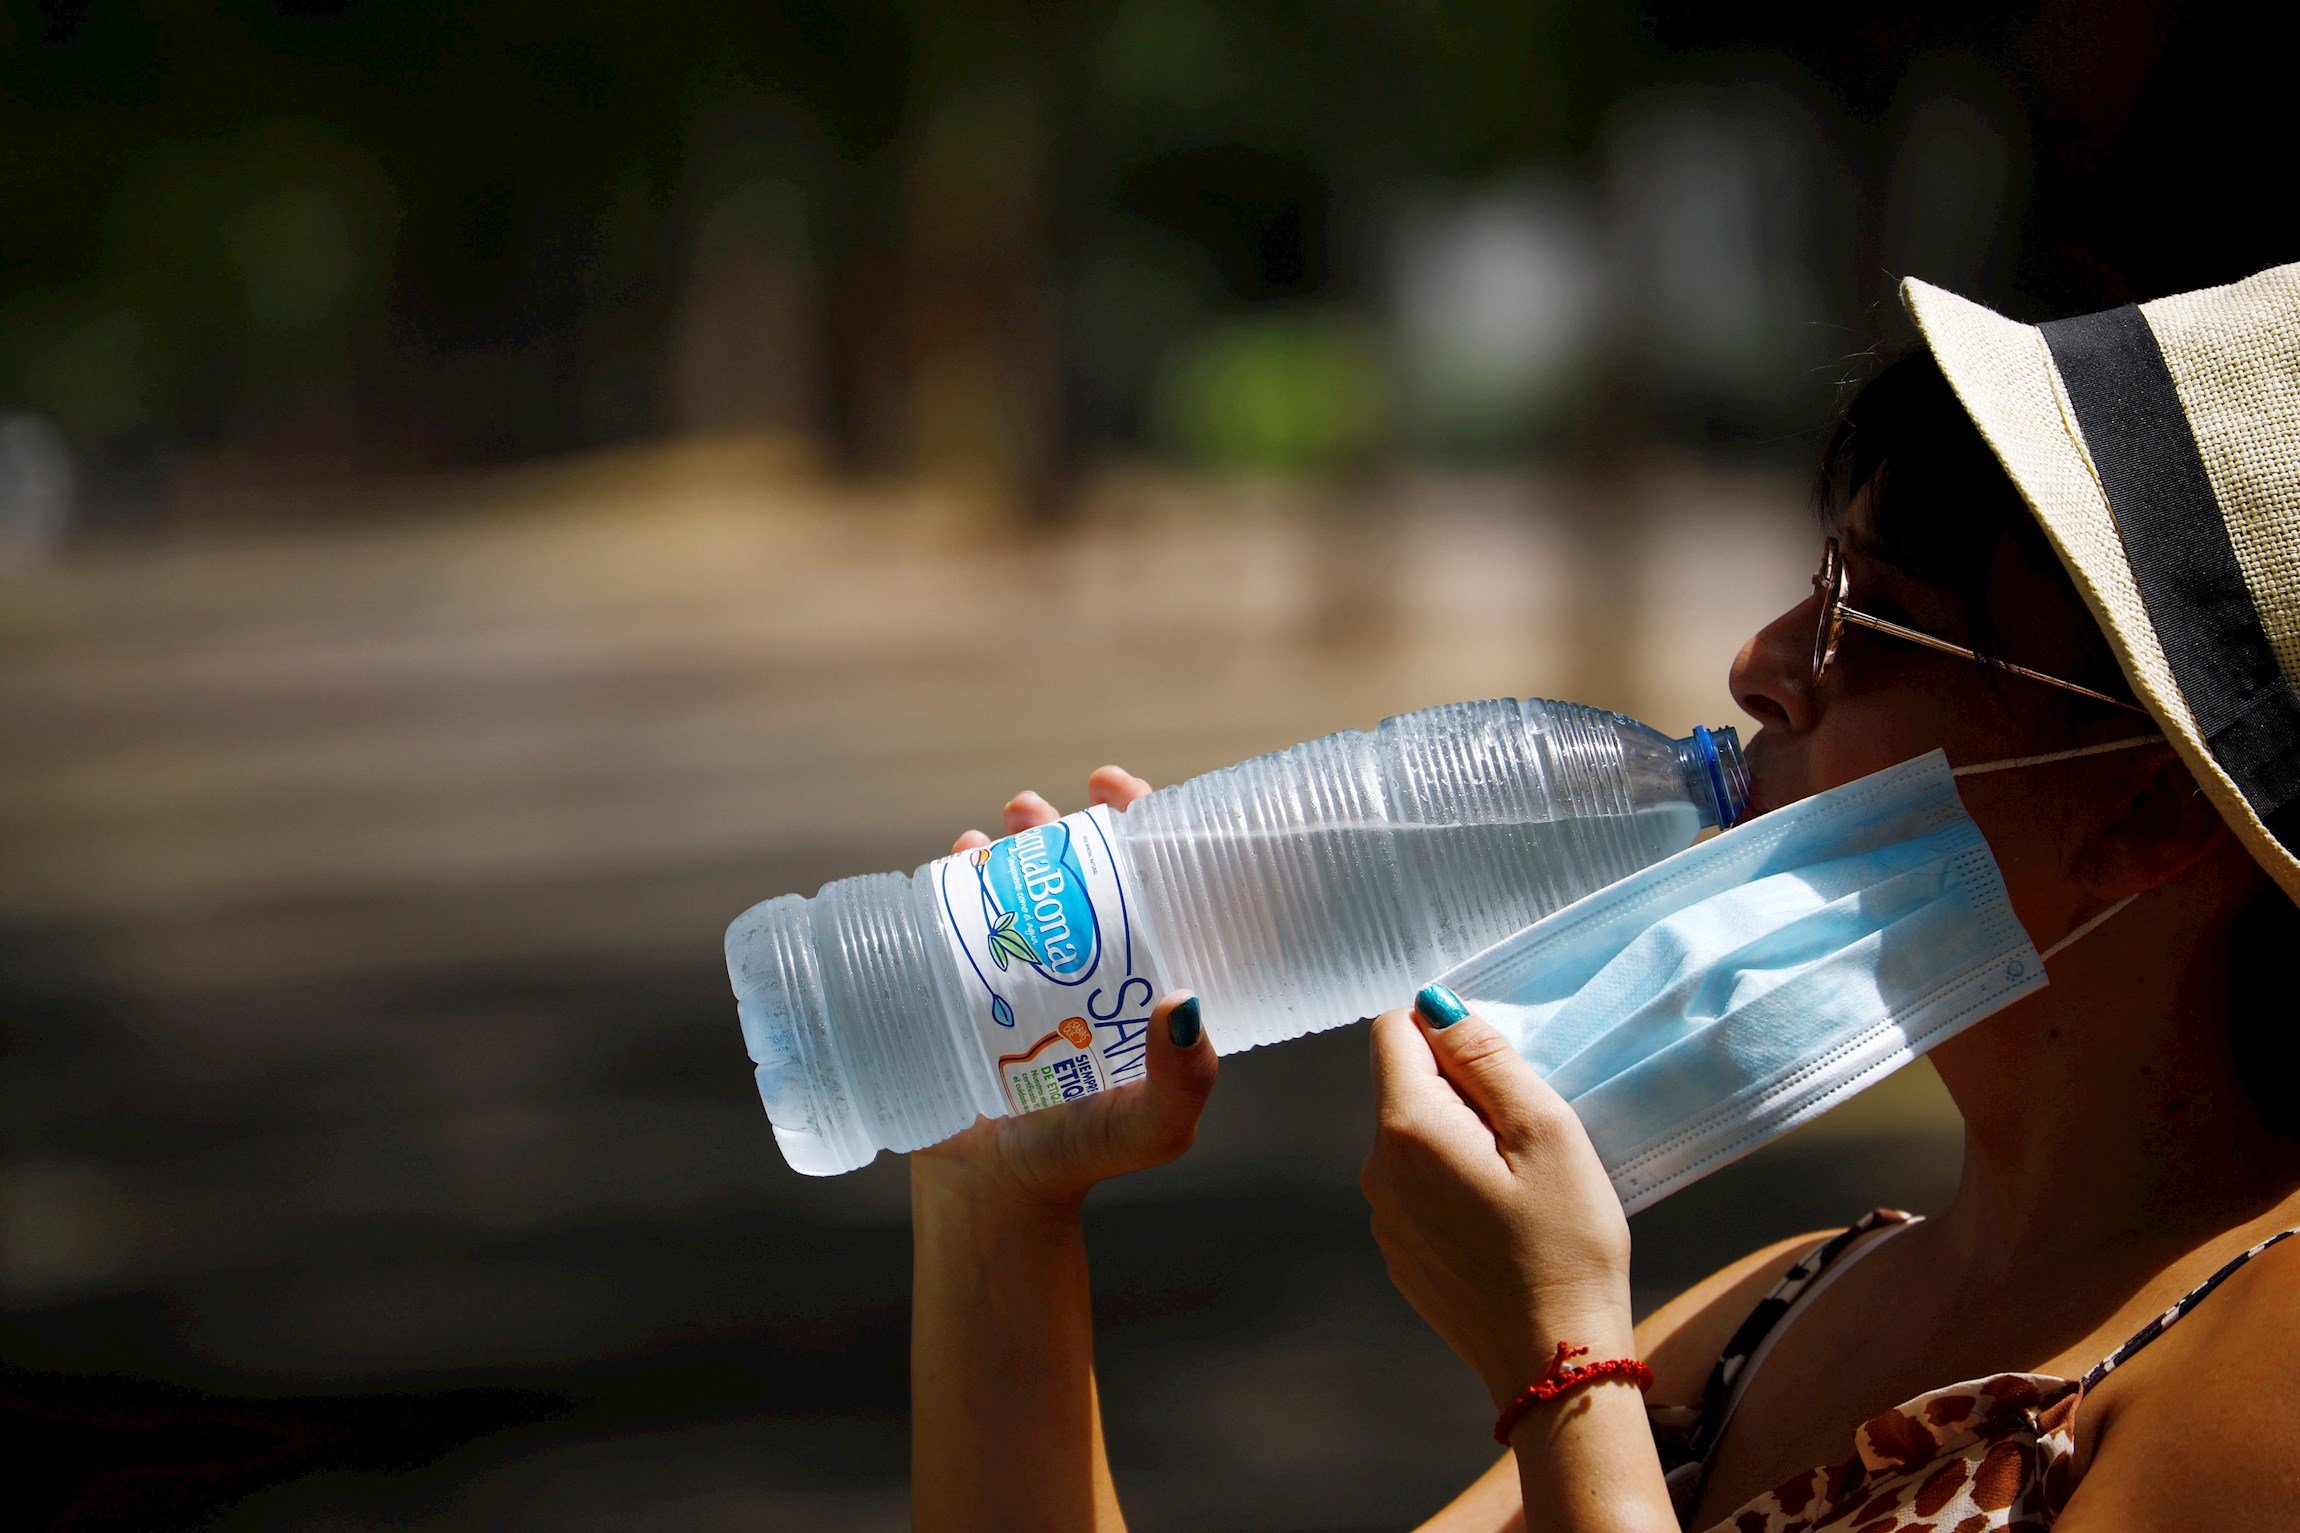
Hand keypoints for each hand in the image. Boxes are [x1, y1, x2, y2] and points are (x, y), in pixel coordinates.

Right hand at [914, 766, 1218, 1212]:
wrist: (992, 1193)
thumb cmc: (1083, 1158)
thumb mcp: (1152, 1128)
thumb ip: (1182, 1081)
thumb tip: (1186, 1002)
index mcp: (1141, 979)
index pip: (1153, 884)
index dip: (1143, 825)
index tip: (1120, 789)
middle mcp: (1087, 964)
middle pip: (1080, 871)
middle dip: (1061, 825)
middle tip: (1036, 810)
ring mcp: (1025, 971)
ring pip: (1019, 884)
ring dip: (1008, 841)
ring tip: (997, 828)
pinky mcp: (967, 985)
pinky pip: (959, 918)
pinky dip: (954, 880)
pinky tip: (953, 862)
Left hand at [1361, 988, 1633, 1410]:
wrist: (1554, 1362)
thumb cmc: (1565, 1245)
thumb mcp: (1546, 1131)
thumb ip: (1485, 1057)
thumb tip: (1436, 1006)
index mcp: (1407, 1130)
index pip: (1392, 1031)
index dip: (1447, 1033)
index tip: (1498, 1073)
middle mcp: (1377, 1169)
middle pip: (1403, 1085)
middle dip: (1458, 1090)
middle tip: (1522, 1138)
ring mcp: (1382, 1217)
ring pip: (1412, 1138)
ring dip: (1457, 1139)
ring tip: (1518, 1186)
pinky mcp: (1400, 1252)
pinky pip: (1416, 1188)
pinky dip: (1452, 1186)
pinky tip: (1500, 1223)